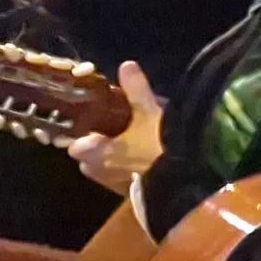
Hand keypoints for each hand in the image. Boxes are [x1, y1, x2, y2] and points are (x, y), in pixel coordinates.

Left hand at [67, 62, 167, 193]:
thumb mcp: (149, 111)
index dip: (82, 136)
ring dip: (114, 162)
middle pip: (89, 160)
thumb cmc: (159, 144)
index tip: (93, 127)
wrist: (186, 180)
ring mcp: (116, 186)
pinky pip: (124, 182)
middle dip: (98, 149)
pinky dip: (130, 174)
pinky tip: (147, 164)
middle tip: (116, 134)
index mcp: (95, 151)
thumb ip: (135, 89)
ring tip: (134, 148)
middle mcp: (100, 171)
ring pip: (106, 171)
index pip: (75, 145)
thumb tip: (126, 65)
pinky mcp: (134, 196)